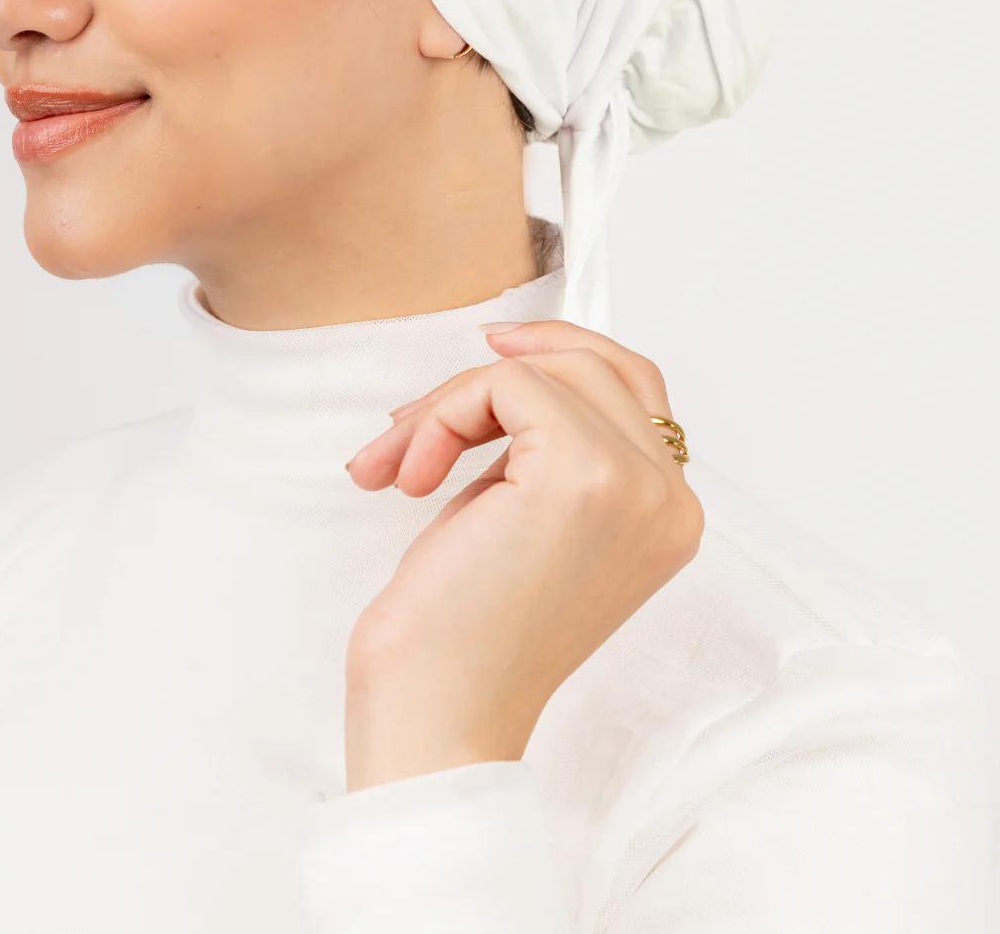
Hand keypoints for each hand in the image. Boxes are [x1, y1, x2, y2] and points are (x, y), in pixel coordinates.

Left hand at [342, 318, 703, 791]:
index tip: (490, 349)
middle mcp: (669, 499)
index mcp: (668, 514)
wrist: (439, 720)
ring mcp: (634, 485)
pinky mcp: (580, 476)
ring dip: (453, 404)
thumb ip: (547, 448)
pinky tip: (409, 478)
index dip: (559, 352)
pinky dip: (443, 415)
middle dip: (486, 382)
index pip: (635, 386)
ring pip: (547, 369)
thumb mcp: (523, 518)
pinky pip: (507, 385)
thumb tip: (511, 361)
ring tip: (401, 466)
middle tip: (411, 430)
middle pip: (594, 364)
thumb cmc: (463, 636)